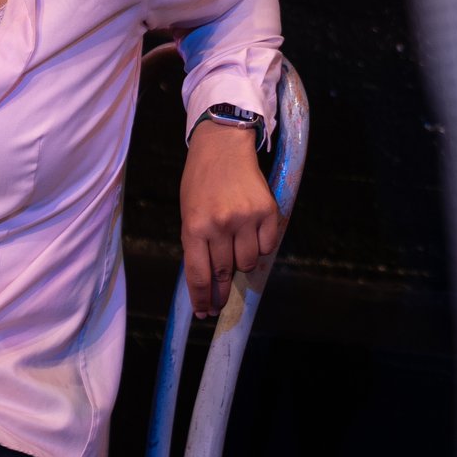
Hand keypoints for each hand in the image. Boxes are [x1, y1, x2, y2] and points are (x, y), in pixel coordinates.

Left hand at [180, 119, 280, 318]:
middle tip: (221, 302)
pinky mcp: (268, 211)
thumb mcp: (188, 212)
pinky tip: (253, 234)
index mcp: (194, 226)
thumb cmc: (201, 180)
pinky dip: (261, 246)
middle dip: (222, 292)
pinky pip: (268, 246)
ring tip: (236, 247)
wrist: (223, 144)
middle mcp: (220, 224)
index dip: (203, 299)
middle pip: (224, 274)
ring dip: (243, 263)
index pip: (199, 275)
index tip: (205, 312)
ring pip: (249, 263)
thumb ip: (196, 243)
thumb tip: (206, 280)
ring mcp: (245, 218)